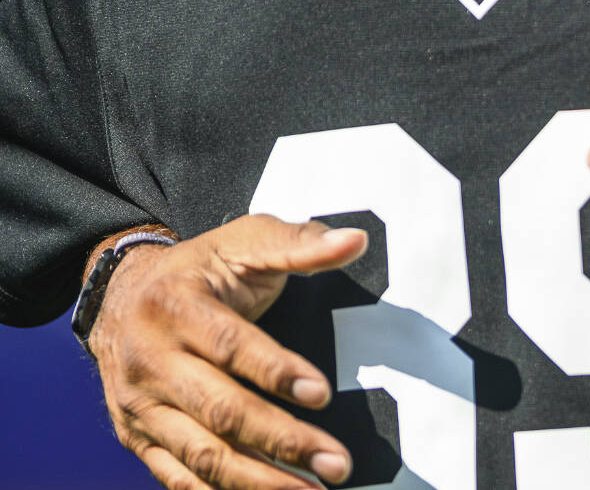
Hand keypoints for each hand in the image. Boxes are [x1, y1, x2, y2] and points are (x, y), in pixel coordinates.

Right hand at [89, 216, 367, 489]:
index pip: (230, 347)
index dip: (277, 371)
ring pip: (200, 454)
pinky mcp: (136, 436)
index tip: (321, 393)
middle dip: (282, 441)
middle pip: (220, 411)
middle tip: (337, 463)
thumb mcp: (242, 242)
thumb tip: (354, 241)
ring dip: (259, 481)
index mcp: (176, 308)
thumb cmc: (198, 270)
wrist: (117, 297)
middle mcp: (151, 361)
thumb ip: (298, 244)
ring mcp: (140, 405)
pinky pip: (176, 475)